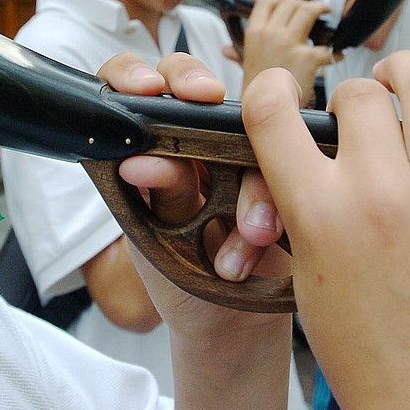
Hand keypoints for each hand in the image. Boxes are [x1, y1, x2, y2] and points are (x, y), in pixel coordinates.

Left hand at [101, 52, 292, 409]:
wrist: (230, 333)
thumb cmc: (182, 284)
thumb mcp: (161, 243)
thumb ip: (158, 195)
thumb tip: (142, 157)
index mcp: (147, 150)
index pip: (128, 90)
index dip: (133, 76)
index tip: (145, 91)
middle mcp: (188, 143)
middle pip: (189, 84)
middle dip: (196, 88)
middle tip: (204, 96)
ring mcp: (233, 154)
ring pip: (243, 127)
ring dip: (249, 180)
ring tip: (246, 236)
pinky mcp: (275, 175)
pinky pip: (281, 164)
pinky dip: (273, 204)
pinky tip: (262, 242)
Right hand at [241, 0, 334, 106]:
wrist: (263, 112)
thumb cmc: (254, 92)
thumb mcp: (243, 68)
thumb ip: (238, 54)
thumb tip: (226, 50)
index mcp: (254, 33)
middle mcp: (269, 34)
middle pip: (290, 2)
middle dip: (302, 3)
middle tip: (311, 11)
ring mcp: (287, 44)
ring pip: (307, 10)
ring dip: (319, 9)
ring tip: (325, 13)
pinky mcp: (306, 58)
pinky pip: (326, 46)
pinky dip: (335, 51)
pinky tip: (337, 55)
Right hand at [243, 51, 409, 409]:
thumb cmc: (377, 366)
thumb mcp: (310, 283)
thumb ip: (307, 210)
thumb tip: (318, 157)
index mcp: (318, 216)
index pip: (273, 109)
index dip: (275, 90)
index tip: (286, 93)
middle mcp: (379, 195)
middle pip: (357, 95)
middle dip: (357, 104)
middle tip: (371, 128)